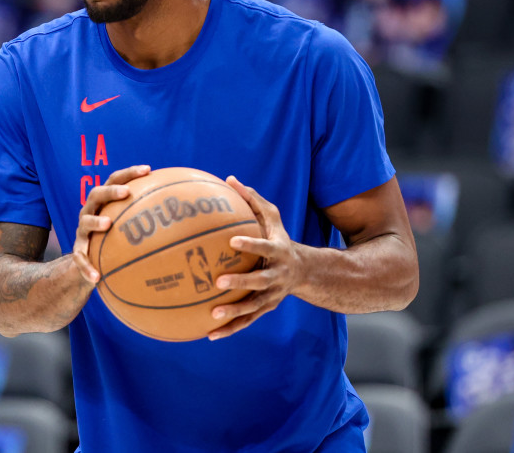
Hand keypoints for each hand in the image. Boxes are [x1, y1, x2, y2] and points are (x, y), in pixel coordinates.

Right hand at [70, 164, 150, 284]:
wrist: (89, 260)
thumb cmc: (116, 237)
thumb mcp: (129, 225)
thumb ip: (150, 218)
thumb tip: (188, 215)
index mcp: (104, 201)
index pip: (115, 180)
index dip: (130, 173)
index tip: (148, 170)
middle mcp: (90, 211)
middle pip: (96, 194)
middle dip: (111, 191)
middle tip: (125, 192)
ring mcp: (82, 230)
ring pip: (85, 222)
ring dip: (95, 221)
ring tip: (108, 224)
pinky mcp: (79, 250)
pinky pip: (80, 259)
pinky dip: (87, 268)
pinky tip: (97, 278)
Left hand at [207, 176, 303, 340]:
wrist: (304, 271)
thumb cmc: (279, 238)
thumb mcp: (272, 218)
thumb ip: (253, 200)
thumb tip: (230, 179)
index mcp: (278, 251)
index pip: (264, 247)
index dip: (251, 244)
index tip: (233, 240)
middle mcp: (278, 276)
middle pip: (260, 281)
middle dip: (241, 282)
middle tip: (218, 281)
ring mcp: (273, 295)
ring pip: (254, 307)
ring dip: (234, 313)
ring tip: (212, 316)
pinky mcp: (266, 309)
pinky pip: (247, 321)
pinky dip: (230, 329)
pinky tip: (209, 335)